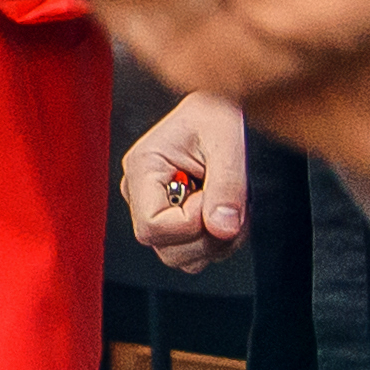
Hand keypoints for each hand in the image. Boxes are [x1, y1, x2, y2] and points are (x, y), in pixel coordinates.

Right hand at [127, 91, 248, 272]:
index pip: (152, 225)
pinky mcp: (172, 220)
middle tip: (227, 204)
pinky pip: (191, 253)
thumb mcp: (227, 141)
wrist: (219, 111)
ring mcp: (154, 208)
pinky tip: (224, 213)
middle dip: (207, 236)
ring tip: (229, 206)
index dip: (190, 223)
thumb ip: (227, 185)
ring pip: (179, 257)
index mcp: (142, 167)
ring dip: (215, 242)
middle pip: (165, 249)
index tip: (212, 198)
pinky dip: (216, 243)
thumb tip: (223, 227)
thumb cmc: (216, 114)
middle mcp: (140, 192)